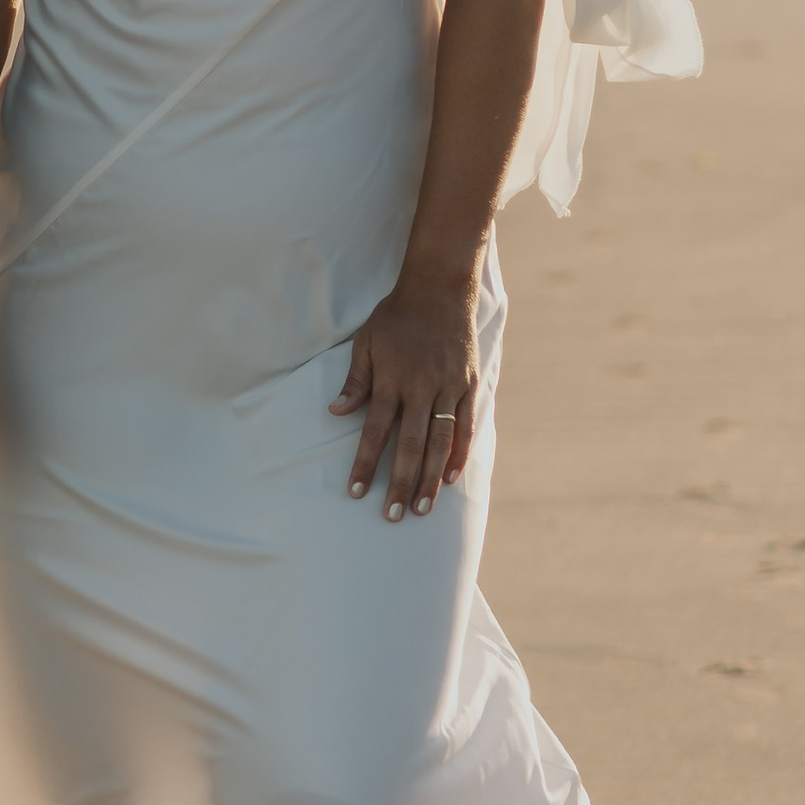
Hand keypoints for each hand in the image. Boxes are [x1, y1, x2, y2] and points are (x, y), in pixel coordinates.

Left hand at [331, 272, 477, 519]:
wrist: (439, 289)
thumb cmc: (395, 317)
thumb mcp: (366, 342)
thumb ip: (355, 380)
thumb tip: (336, 412)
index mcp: (391, 379)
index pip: (375, 431)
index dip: (366, 463)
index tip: (357, 492)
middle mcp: (420, 387)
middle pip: (410, 444)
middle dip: (401, 483)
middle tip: (394, 515)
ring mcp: (448, 387)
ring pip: (441, 441)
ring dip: (433, 477)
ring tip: (425, 507)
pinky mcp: (468, 384)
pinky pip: (466, 424)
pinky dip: (461, 453)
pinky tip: (453, 477)